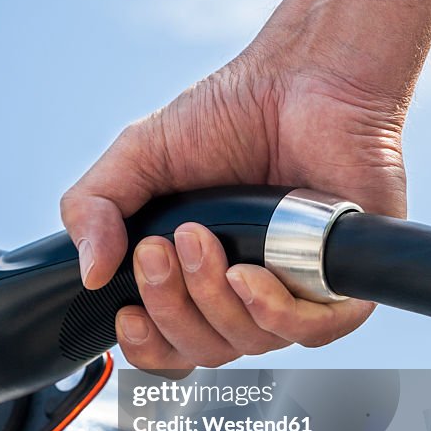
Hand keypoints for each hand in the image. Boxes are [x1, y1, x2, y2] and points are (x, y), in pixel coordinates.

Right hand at [60, 48, 406, 372]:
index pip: (168, 346)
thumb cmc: (230, 113)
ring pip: (246, 343)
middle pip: (200, 351)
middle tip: (159, 249)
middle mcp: (244, 293)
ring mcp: (293, 291)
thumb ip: (92, 209)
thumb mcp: (135, 157)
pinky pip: (307, 332)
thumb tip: (88, 273)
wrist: (303, 78)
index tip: (127, 315)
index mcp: (196, 276)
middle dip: (168, 306)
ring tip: (199, 238)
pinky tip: (247, 276)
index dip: (145, 345)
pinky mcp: (342, 285)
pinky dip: (269, 311)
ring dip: (209, 298)